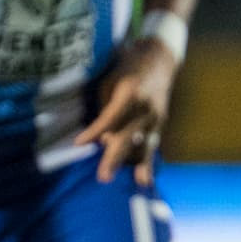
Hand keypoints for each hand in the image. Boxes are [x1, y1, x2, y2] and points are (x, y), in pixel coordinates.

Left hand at [75, 37, 176, 183]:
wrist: (160, 59)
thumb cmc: (127, 69)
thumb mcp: (110, 82)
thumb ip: (107, 111)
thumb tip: (103, 140)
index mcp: (130, 92)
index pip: (111, 116)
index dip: (95, 131)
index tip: (79, 144)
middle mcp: (146, 107)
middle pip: (128, 135)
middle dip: (115, 157)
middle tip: (103, 177)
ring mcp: (156, 116)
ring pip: (146, 144)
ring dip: (140, 164)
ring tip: (139, 183)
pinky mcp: (161, 124)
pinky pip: (152, 145)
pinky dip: (147, 162)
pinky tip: (144, 179)